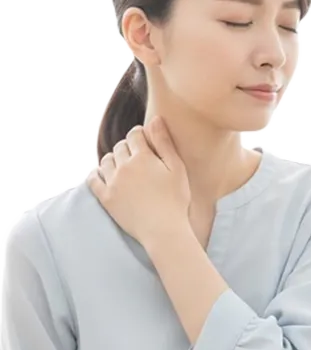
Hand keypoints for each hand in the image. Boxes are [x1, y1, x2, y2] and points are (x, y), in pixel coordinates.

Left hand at [86, 115, 190, 247]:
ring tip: (122, 167)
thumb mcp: (177, 169)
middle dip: (127, 147)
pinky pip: (93, 179)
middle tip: (136, 156)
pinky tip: (103, 176)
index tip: (144, 141)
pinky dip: (96, 174)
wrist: (163, 230)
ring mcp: (113, 182)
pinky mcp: (106, 198)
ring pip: (106, 161)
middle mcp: (124, 166)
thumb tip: (154, 119)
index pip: (135, 134)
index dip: (140, 135)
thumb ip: (164, 142)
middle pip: (119, 146)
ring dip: (113, 159)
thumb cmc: (175, 200)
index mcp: (142, 157)